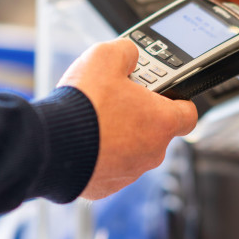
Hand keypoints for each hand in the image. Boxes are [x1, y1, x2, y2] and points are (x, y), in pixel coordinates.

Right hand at [58, 39, 197, 199]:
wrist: (51, 144)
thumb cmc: (84, 104)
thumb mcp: (105, 56)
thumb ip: (126, 52)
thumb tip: (129, 54)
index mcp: (162, 122)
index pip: (188, 114)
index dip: (177, 101)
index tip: (162, 93)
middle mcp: (152, 152)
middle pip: (156, 132)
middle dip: (139, 115)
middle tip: (116, 99)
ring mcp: (130, 172)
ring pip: (132, 151)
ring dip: (119, 136)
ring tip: (94, 118)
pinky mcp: (106, 187)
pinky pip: (109, 167)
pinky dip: (100, 154)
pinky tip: (83, 139)